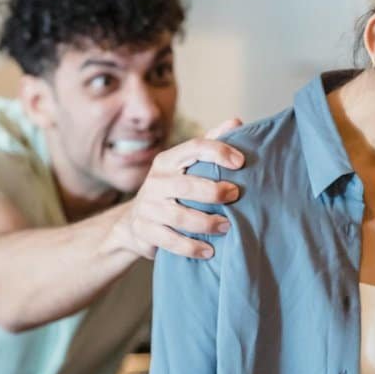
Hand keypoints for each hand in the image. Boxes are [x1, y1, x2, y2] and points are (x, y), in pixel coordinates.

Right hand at [113, 119, 245, 259]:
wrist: (134, 223)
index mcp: (167, 161)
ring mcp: (147, 207)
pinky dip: (192, 247)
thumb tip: (235, 122)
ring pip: (179, 216)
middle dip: (214, 191)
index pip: (193, 148)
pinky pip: (170, 241)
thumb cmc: (172, 190)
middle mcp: (154, 182)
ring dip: (207, 223)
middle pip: (186, 185)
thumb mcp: (186, 166)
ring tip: (227, 227)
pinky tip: (209, 251)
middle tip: (236, 196)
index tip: (240, 162)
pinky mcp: (145, 231)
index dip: (218, 152)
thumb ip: (210, 145)